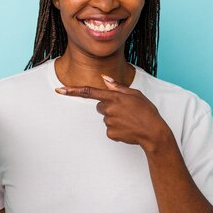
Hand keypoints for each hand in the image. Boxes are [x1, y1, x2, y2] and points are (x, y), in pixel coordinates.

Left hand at [55, 75, 171, 151]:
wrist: (153, 132)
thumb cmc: (146, 111)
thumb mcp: (135, 94)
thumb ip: (118, 87)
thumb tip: (105, 78)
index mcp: (114, 96)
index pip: (89, 92)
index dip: (72, 91)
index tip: (59, 90)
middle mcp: (109, 108)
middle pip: (100, 106)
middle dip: (109, 107)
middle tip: (125, 110)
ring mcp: (108, 122)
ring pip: (106, 118)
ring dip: (115, 118)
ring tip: (130, 120)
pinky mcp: (110, 133)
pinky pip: (109, 130)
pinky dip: (117, 129)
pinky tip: (128, 129)